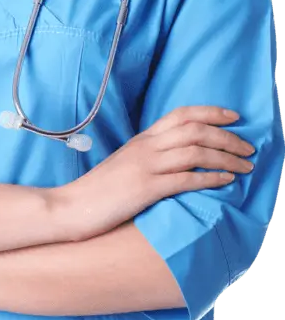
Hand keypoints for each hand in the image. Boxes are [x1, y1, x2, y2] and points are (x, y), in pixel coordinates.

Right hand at [53, 105, 255, 241]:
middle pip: (195, 130)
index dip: (211, 112)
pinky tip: (226, 181)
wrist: (69, 206)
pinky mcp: (146, 189)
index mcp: (142, 139)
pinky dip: (211, 178)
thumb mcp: (125, 165)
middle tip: (249, 147)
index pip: (181, 114)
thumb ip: (149, 156)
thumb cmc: (99, 191)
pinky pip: (186, 179)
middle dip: (228, 137)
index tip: (234, 117)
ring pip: (196, 152)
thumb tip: (177, 158)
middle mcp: (146, 147)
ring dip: (227, 157)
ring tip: (245, 166)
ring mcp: (146, 167)